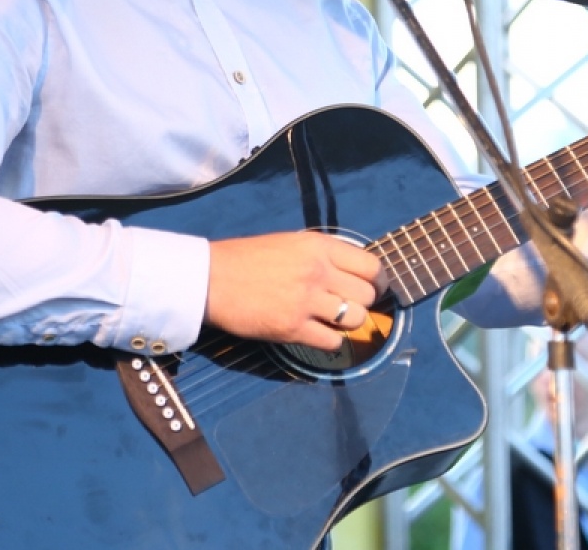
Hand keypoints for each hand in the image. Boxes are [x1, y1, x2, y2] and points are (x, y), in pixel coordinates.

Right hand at [205, 231, 380, 351]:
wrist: (210, 279)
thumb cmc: (247, 259)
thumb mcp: (290, 243)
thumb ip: (322, 256)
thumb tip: (353, 275)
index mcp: (319, 246)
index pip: (371, 266)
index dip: (377, 281)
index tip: (372, 288)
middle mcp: (317, 271)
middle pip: (367, 296)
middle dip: (362, 303)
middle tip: (347, 306)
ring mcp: (306, 301)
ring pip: (356, 319)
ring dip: (347, 323)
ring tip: (331, 320)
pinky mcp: (292, 328)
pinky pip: (332, 342)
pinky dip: (329, 341)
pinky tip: (316, 334)